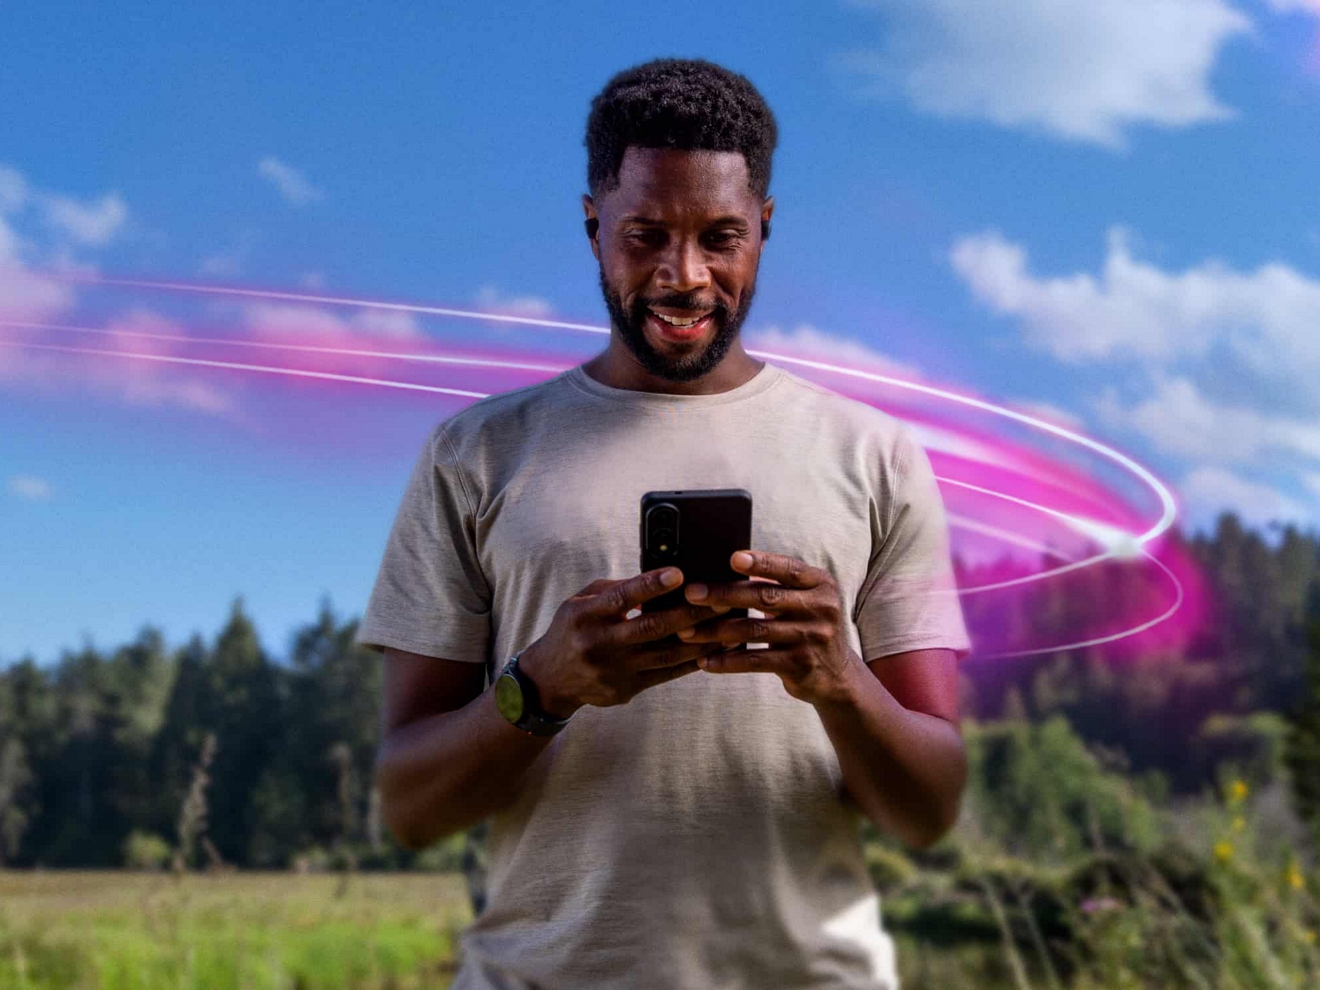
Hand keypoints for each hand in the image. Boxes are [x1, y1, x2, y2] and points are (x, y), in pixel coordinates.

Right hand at [518, 567, 727, 716]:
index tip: (678, 573)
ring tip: (729, 626)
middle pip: (650, 628)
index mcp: (585, 615)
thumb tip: (659, 579)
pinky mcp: (626, 690)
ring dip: (701, 640)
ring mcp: (614, 670)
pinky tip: (713, 651)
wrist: (550, 679)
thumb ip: (616, 590)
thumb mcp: (582, 601)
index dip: (650, 585)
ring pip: (665, 654)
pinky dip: (690, 663)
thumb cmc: (574, 628)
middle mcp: (599, 644)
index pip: (621, 597)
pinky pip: (665, 675)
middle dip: (690, 613)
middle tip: (721, 599)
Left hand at [678, 550, 859, 705]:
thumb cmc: (807, 626)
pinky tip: (705, 661)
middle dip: (724, 594)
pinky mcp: (799, 665)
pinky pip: (755, 661)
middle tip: (692, 593)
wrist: (837, 675)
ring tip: (688, 632)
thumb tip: (730, 566)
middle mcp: (820, 608)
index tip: (732, 558)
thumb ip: (777, 585)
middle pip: (765, 597)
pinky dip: (727, 661)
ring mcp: (811, 638)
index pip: (788, 569)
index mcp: (820, 584)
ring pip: (754, 630)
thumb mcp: (805, 600)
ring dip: (716, 631)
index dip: (761, 563)